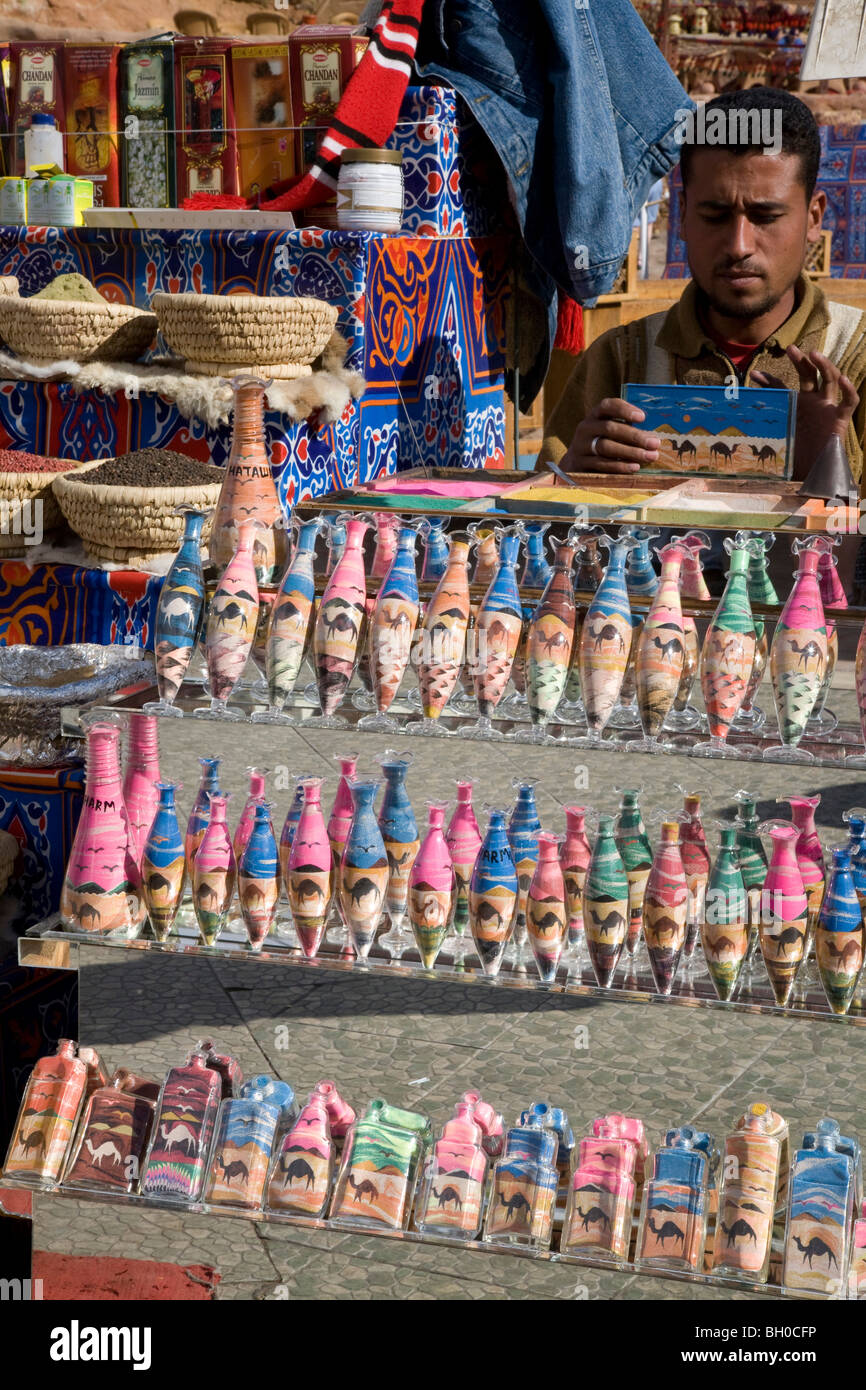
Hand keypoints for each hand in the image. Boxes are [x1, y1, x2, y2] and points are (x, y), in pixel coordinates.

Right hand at [562, 397, 660, 473]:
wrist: (574, 463)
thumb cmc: (600, 444)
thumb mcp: (609, 432)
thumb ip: (626, 429)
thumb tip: (653, 436)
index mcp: (595, 415)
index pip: (607, 406)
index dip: (624, 410)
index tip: (642, 417)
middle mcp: (586, 428)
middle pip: (610, 428)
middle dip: (635, 436)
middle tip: (654, 443)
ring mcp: (581, 446)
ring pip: (606, 447)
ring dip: (630, 452)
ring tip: (649, 456)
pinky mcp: (580, 463)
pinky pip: (601, 464)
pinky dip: (620, 466)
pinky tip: (634, 467)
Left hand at [751, 347, 858, 480]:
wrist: (810, 474)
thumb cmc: (792, 457)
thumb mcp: (773, 438)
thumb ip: (761, 426)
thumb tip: (738, 420)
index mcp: (796, 405)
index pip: (783, 387)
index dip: (770, 380)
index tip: (754, 375)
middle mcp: (812, 402)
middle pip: (810, 374)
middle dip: (801, 361)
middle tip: (790, 348)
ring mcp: (827, 409)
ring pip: (831, 380)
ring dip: (824, 365)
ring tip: (814, 354)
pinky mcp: (840, 420)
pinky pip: (849, 402)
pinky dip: (849, 390)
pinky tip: (844, 379)